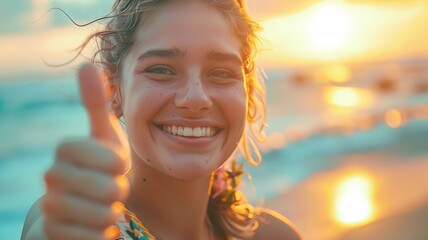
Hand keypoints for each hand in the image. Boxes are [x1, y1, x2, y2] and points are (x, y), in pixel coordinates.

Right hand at [42, 64, 129, 239]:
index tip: (116, 167)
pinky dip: (102, 237)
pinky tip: (96, 229)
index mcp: (66, 150)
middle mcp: (51, 177)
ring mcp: (49, 208)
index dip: (120, 167)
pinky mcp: (49, 235)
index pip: (111, 159)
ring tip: (105, 210)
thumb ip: (97, 104)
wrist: (77, 208)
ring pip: (102, 217)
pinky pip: (91, 239)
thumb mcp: (104, 138)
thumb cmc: (97, 169)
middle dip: (119, 192)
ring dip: (112, 215)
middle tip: (112, 192)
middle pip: (109, 189)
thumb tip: (86, 65)